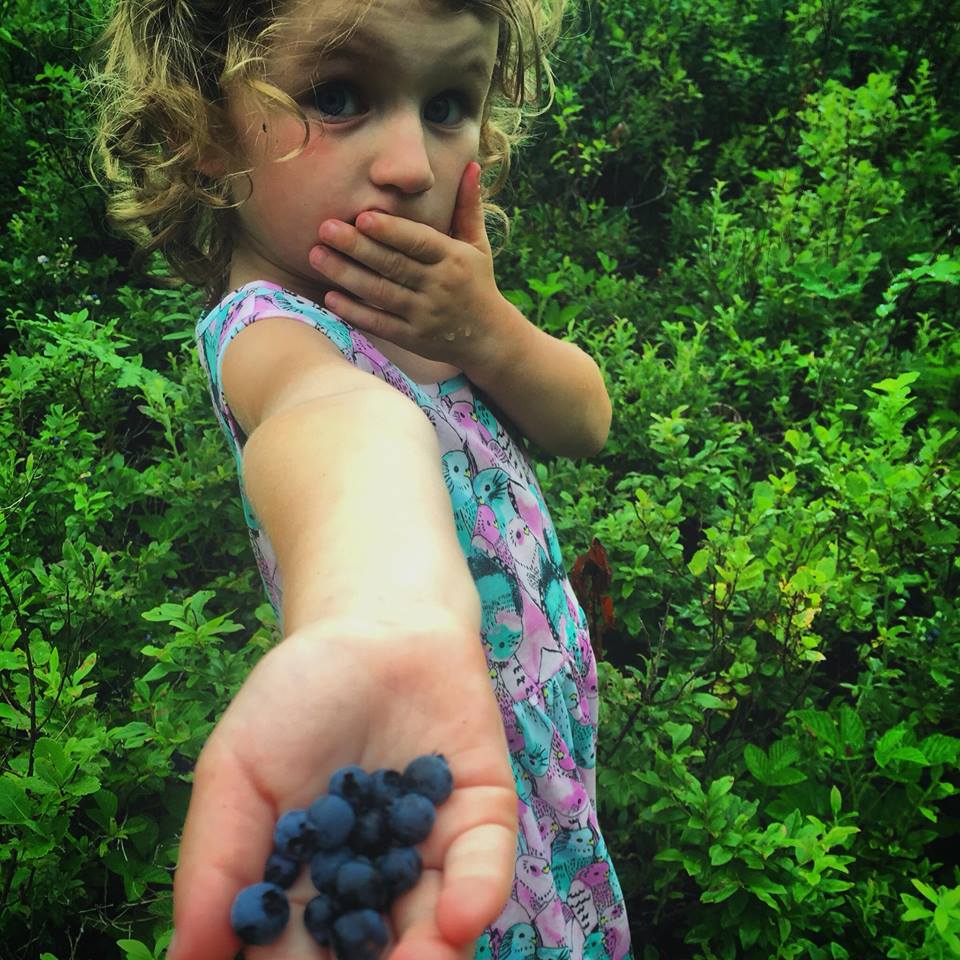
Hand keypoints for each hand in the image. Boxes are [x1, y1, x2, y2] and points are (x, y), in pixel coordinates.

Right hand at [167, 620, 516, 959]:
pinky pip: (484, 864)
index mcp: (307, 885)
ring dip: (426, 958)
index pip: (296, 954)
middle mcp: (373, 883)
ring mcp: (432, 852)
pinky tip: (455, 919)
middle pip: (370, 952)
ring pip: (433, 927)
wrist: (372, 623)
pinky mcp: (481, 815)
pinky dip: (475, 894)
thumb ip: (215, 861)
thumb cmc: (297, 696)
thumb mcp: (236, 771)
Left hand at [308, 162, 522, 374]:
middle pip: (393, 265)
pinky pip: (380, 323)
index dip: (391, 231)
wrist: (488, 338)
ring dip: (346, 275)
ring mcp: (424, 314)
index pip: (418, 242)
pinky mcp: (413, 337)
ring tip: (316, 255)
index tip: (362, 216)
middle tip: (325, 228)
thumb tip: (472, 165)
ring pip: (380, 293)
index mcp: (453, 259)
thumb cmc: (477, 283)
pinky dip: (355, 312)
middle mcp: (438, 286)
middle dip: (357, 247)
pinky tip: (330, 297)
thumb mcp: (478, 245)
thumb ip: (468, 206)